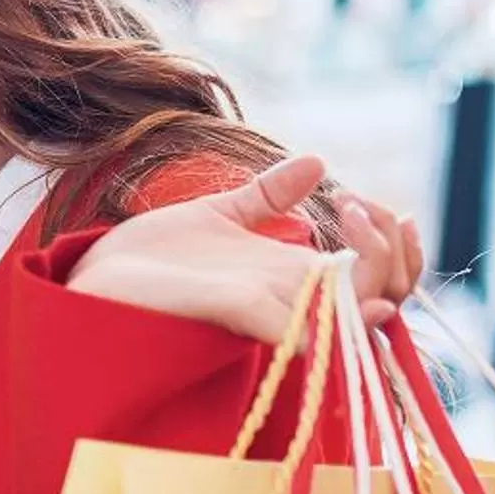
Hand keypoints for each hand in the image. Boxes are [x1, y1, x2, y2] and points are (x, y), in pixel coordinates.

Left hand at [67, 155, 425, 341]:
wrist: (98, 276)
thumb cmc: (155, 257)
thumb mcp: (219, 215)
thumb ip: (267, 196)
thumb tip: (316, 162)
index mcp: (292, 277)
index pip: (378, 277)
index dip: (394, 245)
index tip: (364, 201)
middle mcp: (291, 299)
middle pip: (385, 295)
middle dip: (396, 251)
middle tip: (362, 209)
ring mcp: (270, 310)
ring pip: (359, 313)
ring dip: (377, 270)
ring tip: (355, 218)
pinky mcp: (238, 313)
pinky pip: (304, 331)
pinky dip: (331, 313)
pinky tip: (334, 271)